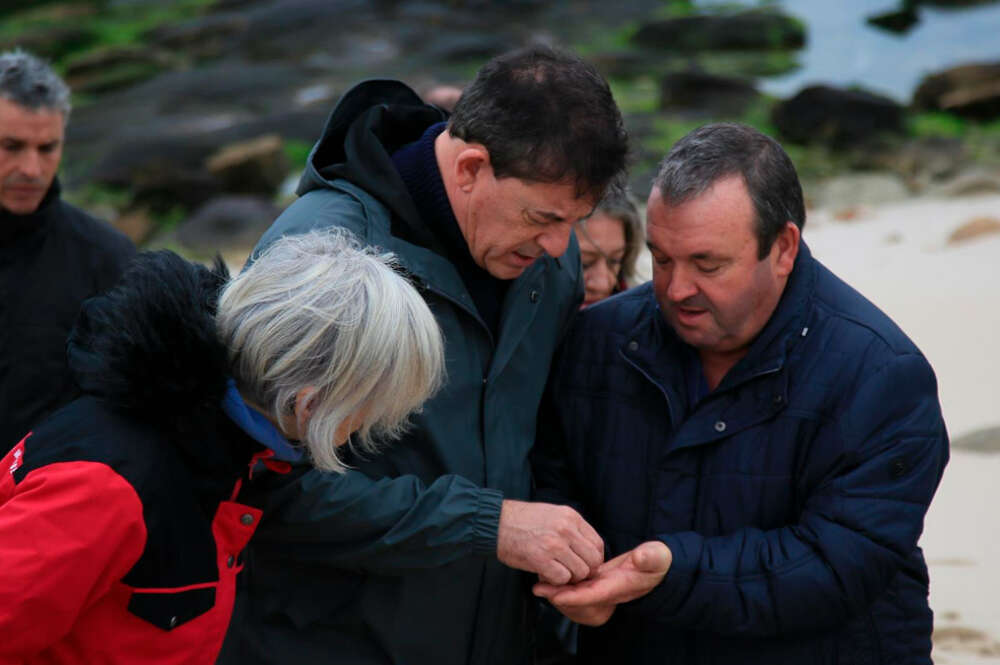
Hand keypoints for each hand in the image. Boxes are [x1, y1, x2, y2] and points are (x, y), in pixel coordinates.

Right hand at [496, 500, 603, 584]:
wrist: (495, 522)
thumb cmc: (522, 520)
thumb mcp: (553, 514)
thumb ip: (571, 528)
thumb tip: (587, 549)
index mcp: (571, 517)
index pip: (597, 544)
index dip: (594, 559)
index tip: (584, 564)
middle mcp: (566, 529)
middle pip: (592, 560)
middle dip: (584, 571)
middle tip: (571, 573)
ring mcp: (554, 544)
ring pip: (579, 572)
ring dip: (569, 577)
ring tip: (556, 572)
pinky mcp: (541, 559)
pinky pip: (562, 579)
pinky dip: (555, 581)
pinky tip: (544, 574)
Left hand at [532, 540, 671, 625]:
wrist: (658, 567)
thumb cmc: (658, 561)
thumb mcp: (657, 557)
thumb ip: (651, 558)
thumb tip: (641, 558)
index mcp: (620, 587)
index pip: (593, 595)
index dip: (574, 596)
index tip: (554, 594)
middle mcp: (608, 590)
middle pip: (579, 599)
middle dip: (558, 595)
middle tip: (538, 587)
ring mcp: (601, 586)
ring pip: (575, 593)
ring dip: (558, 590)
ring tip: (538, 582)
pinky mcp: (598, 579)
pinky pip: (577, 585)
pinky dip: (563, 581)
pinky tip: (550, 572)